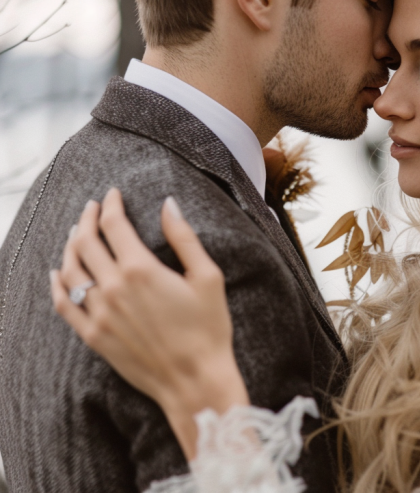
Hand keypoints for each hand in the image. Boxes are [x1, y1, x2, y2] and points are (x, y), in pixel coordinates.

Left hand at [51, 188, 249, 458]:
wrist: (195, 380)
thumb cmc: (208, 327)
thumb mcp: (207, 276)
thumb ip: (184, 238)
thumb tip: (169, 204)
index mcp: (141, 269)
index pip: (114, 225)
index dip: (111, 205)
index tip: (113, 194)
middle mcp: (114, 288)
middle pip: (86, 243)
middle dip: (86, 219)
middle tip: (91, 206)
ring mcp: (100, 314)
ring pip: (71, 271)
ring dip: (70, 246)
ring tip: (76, 233)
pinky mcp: (94, 337)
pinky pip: (65, 306)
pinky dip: (57, 286)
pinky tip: (56, 275)